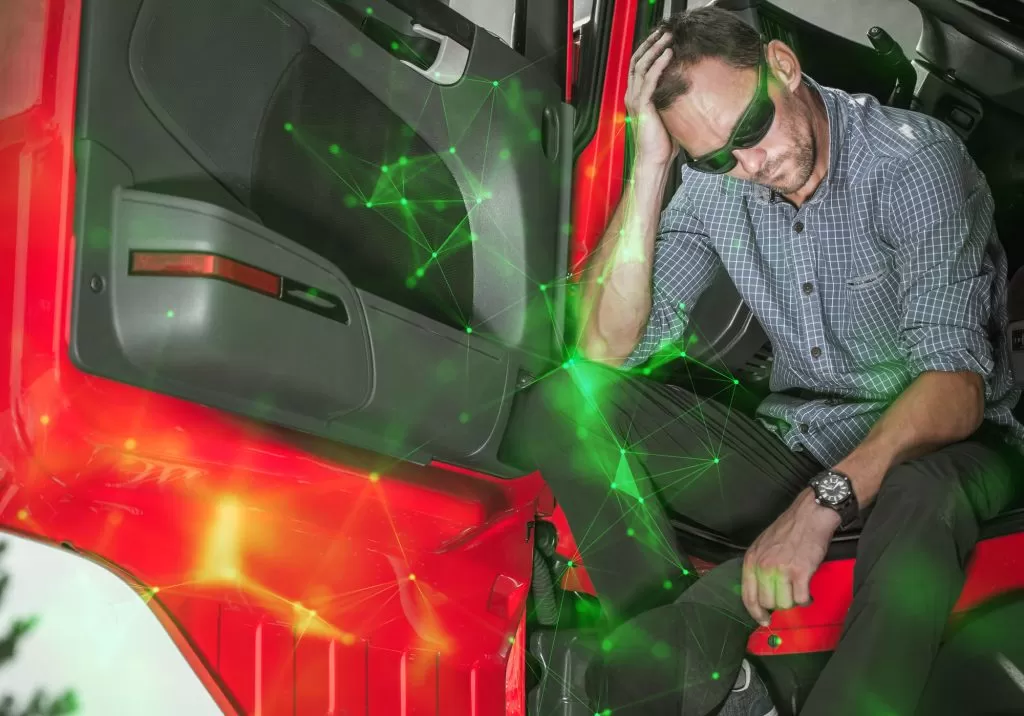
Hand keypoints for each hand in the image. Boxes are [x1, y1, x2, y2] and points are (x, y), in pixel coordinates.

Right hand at [625, 29, 677, 166]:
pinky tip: (668, 55)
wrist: (654, 160)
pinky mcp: (643, 105)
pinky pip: (649, 80)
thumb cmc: (662, 143)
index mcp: (637, 97)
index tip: (661, 39)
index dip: (648, 50)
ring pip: (642, 66)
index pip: (639, 67)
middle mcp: (633, 95)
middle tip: (664, 32)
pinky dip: (658, 65)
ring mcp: (636, 99)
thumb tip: (689, 91)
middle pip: (637, 61)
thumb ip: (672, 101)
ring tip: (667, 38)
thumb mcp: (668, 116)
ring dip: (655, 49)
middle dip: (651, 44)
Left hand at [742, 489, 840, 625]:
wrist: (810, 515)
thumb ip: (759, 567)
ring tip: (799, 591)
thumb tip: (762, 591)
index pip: (748, 596)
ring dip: (794, 602)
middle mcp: (763, 566)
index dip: (755, 612)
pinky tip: (808, 593)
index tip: (764, 620)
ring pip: (784, 603)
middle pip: (767, 602)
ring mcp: (781, 570)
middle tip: (788, 598)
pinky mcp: (800, 572)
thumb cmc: (788, 529)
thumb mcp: (763, 545)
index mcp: (751, 560)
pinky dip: (806, 599)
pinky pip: (801, 599)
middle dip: (779, 605)